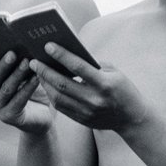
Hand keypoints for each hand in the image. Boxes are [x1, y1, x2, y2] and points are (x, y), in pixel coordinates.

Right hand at [0, 49, 53, 133]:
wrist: (43, 115)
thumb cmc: (34, 90)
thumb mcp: (25, 74)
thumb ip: (19, 62)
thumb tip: (23, 43)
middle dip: (3, 65)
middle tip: (12, 53)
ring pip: (6, 89)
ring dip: (17, 74)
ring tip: (27, 62)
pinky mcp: (9, 117)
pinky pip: (18, 100)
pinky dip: (28, 88)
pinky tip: (37, 78)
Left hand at [30, 44, 147, 132]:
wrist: (131, 118)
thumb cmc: (122, 88)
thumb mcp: (112, 71)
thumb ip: (92, 63)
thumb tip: (67, 52)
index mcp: (104, 84)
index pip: (78, 67)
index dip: (61, 55)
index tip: (47, 46)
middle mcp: (94, 99)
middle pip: (62, 84)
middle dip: (45, 71)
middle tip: (34, 61)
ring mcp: (86, 112)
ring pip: (57, 97)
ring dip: (45, 83)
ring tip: (38, 71)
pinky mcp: (81, 120)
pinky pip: (61, 106)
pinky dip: (51, 94)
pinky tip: (46, 84)